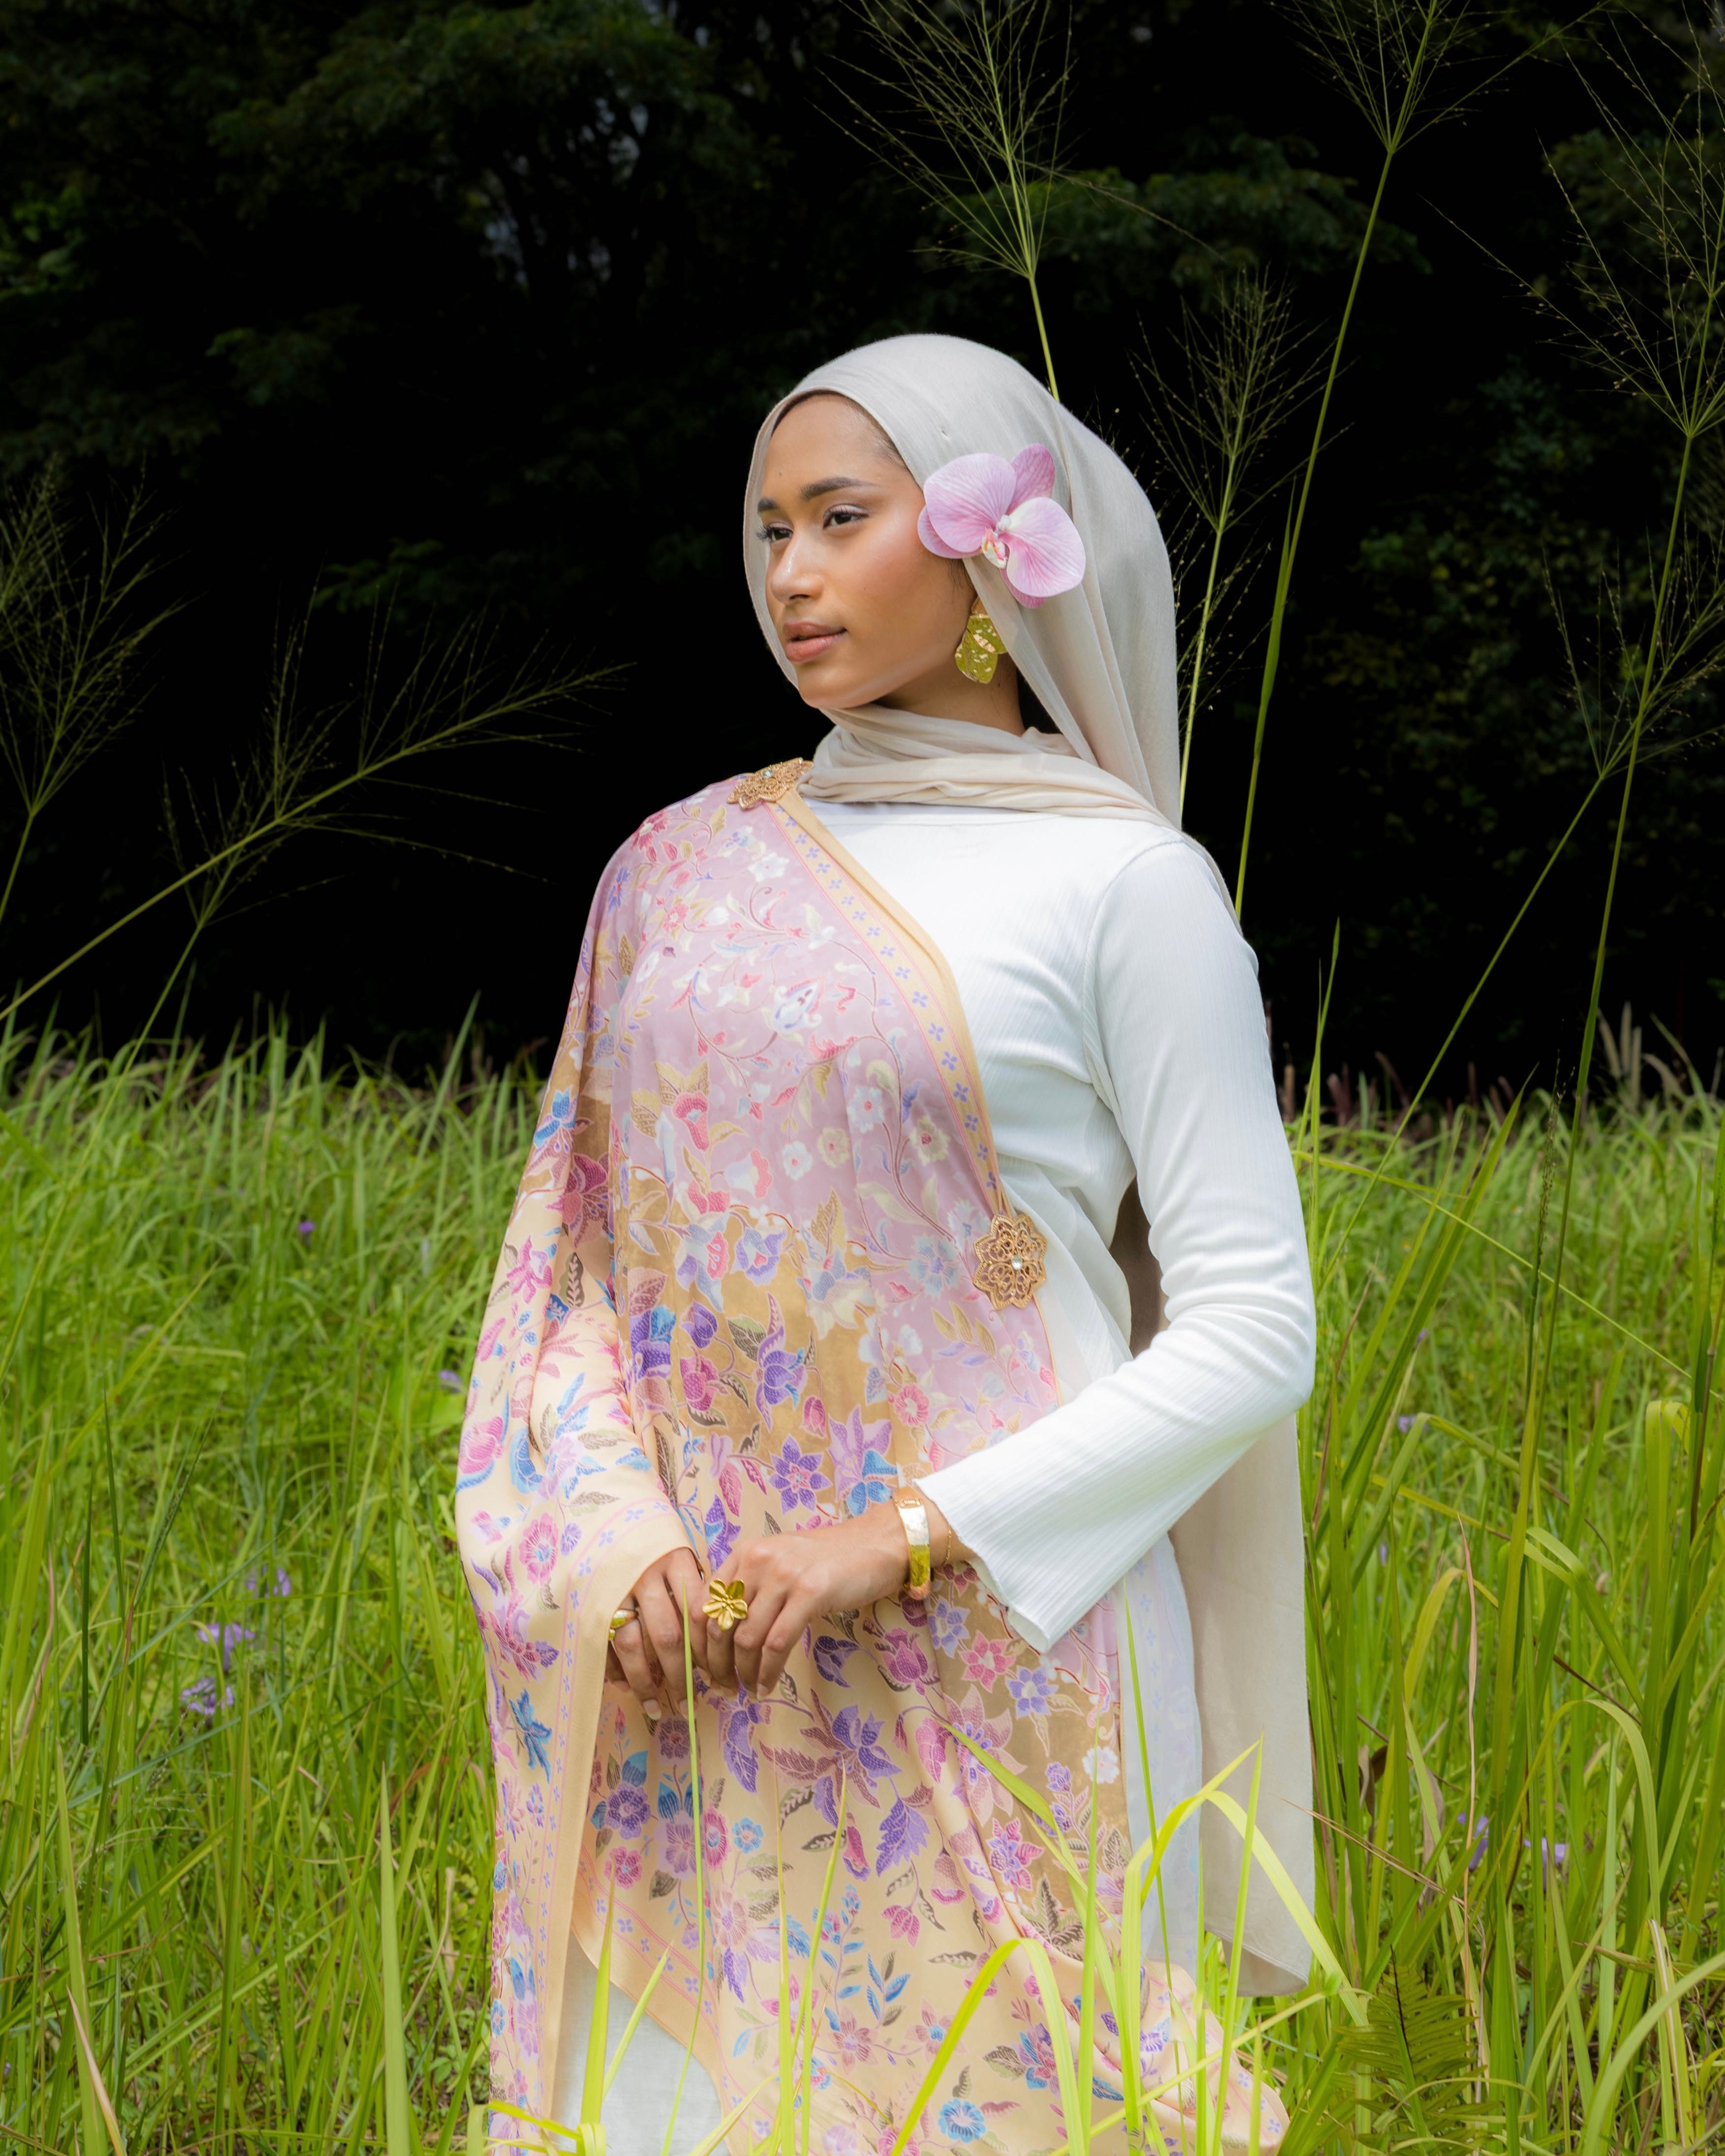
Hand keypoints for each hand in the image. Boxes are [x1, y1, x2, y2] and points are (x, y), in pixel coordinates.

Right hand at [605, 1546, 708, 1719]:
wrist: (608, 1515)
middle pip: (667, 1635)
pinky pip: (603, 1642)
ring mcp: (615, 1588)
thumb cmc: (655, 1543)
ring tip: (655, 1708)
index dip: (705, 1650)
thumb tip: (718, 1637)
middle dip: (678, 1676)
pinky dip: (613, 1667)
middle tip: (688, 1705)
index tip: (712, 1676)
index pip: (696, 1614)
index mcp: (675, 1560)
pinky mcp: (591, 1598)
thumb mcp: (680, 1553)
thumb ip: (696, 1589)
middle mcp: (645, 1574)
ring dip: (644, 1682)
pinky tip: (625, 1685)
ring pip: (632, 1644)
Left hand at [705, 1492, 961, 1698]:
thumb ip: (750, 1590)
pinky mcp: (809, 1592)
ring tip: (748, 1690)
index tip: (705, 1670)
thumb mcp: (779, 1565)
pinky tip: (768, 1685)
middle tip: (724, 1688)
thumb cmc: (827, 1561)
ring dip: (744, 1673)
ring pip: (747, 1639)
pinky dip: (768, 1672)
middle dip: (718, 1666)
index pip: (702, 1605)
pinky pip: (777, 1644)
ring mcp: (784, 1575)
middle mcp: (758, 1560)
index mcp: (744, 1553)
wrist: (875, 1545)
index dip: (699, 1644)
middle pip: (720, 1626)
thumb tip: (720, 1638)